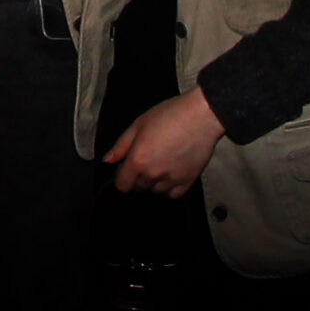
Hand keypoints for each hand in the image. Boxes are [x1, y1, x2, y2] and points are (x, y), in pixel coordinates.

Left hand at [104, 88, 227, 197]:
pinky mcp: (189, 181)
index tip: (125, 167)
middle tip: (145, 159)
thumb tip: (108, 160)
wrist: (201, 116)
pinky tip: (170, 173)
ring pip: (155, 191)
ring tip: (159, 163)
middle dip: (137, 176)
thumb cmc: (171, 115)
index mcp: (138, 160)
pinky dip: (170, 188)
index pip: (122, 184)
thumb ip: (121, 146)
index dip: (121, 175)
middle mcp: (154, 174)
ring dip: (153, 182)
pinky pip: (174, 195)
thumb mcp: (138, 124)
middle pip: (138, 187)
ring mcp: (172, 179)